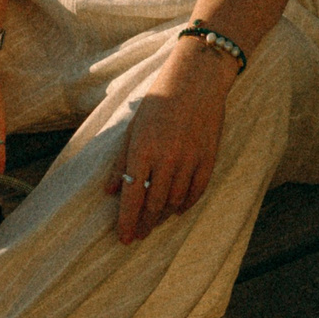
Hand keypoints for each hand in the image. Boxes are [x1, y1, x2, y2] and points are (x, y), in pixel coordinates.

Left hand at [105, 38, 233, 243]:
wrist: (197, 79)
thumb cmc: (159, 100)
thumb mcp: (133, 127)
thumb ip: (121, 161)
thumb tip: (110, 191)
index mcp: (143, 150)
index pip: (133, 196)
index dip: (127, 221)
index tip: (123, 238)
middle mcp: (166, 159)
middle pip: (154, 204)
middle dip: (143, 224)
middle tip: (137, 236)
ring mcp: (190, 160)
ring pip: (175, 201)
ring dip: (162, 216)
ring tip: (153, 223)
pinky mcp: (208, 158)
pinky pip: (196, 191)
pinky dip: (186, 205)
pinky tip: (177, 210)